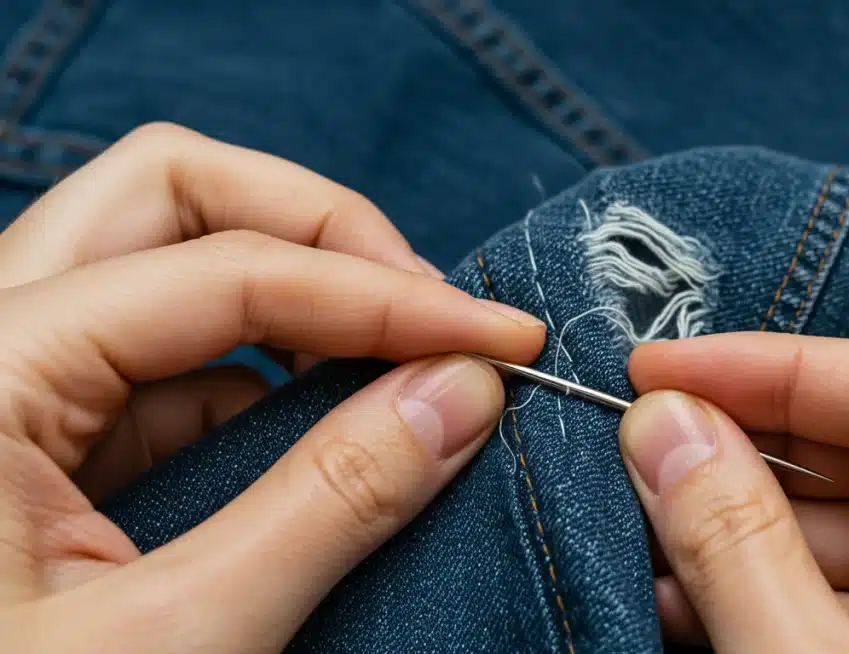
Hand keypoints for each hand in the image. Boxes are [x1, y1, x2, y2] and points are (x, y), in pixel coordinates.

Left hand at [0, 124, 544, 651]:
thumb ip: (332, 502)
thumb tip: (461, 392)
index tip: (498, 335)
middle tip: (427, 305)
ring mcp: (15, 385)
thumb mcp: (177, 644)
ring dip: (301, 294)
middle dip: (320, 230)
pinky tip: (336, 427)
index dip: (385, 293)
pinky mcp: (48, 438)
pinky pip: (172, 361)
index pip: (225, 268)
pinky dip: (270, 373)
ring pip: (168, 260)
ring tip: (403, 360)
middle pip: (169, 195)